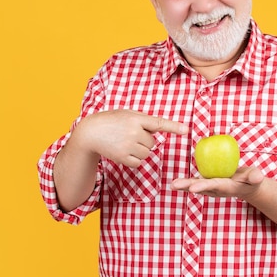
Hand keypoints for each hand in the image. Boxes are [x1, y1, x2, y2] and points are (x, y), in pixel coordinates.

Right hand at [73, 109, 187, 167]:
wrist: (90, 132)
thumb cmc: (111, 121)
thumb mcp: (127, 114)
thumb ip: (143, 119)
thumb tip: (159, 127)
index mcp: (136, 118)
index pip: (158, 123)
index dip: (174, 127)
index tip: (186, 130)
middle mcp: (133, 132)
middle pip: (152, 142)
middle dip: (144, 140)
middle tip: (129, 135)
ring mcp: (128, 146)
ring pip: (147, 153)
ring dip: (139, 150)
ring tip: (124, 143)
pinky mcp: (123, 158)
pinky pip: (138, 163)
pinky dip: (133, 159)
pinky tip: (122, 151)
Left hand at [171, 166, 264, 198]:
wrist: (247, 185)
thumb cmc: (251, 180)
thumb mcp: (256, 177)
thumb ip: (255, 177)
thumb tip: (257, 178)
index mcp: (226, 187)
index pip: (214, 186)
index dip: (203, 186)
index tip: (193, 188)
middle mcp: (216, 189)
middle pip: (200, 187)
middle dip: (187, 186)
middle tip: (174, 185)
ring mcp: (211, 188)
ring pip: (195, 186)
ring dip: (183, 186)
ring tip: (172, 185)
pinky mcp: (208, 184)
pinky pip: (195, 183)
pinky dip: (185, 183)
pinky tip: (174, 183)